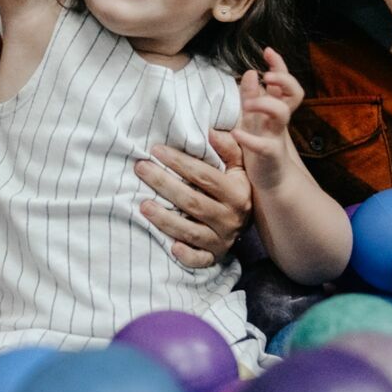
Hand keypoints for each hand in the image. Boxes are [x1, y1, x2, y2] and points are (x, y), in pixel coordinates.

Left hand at [137, 129, 253, 269]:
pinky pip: (199, 260)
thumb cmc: (235, 188)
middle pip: (193, 202)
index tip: (156, 150)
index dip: (179, 162)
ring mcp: (222, 239)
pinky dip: (186, 255)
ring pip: (191, 231)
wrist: (250, 222)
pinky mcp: (214, 257)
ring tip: (143, 205)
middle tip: (141, 169)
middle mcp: (231, 218)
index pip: (204, 175)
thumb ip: (229, 149)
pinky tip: (171, 247)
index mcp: (237, 193)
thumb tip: (212, 132)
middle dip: (164, 184)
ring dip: (166, 219)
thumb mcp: (238, 168)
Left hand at [232, 48, 303, 182]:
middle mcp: (279, 121)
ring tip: (248, 105)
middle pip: (294, 93)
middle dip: (283, 80)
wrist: (271, 180)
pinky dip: (249, 138)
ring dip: (265, 104)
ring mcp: (277, 137)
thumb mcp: (253, 118)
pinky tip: (235, 133)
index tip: (268, 50)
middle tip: (266, 75)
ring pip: (282, 113)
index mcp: (275, 109)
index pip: (284, 82)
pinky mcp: (270, 156)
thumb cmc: (260, 145)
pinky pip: (264, 145)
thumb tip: (249, 71)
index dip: (280, 65)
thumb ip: (250, 96)